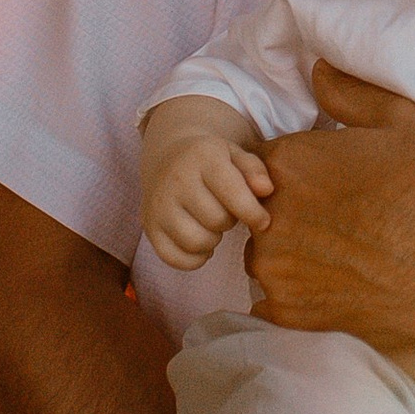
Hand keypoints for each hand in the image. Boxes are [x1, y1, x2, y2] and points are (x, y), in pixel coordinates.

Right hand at [143, 132, 275, 271]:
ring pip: (196, 242)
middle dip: (230, 221)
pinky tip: (200, 242)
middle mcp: (176, 179)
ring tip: (212, 225)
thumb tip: (266, 190)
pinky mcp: (148, 226)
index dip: (254, 213)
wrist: (167, 155)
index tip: (263, 220)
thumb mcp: (235, 154)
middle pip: (217, 220)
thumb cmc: (210, 160)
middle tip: (227, 211)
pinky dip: (194, 258)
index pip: (233, 193)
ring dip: (212, 240)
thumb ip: (255, 170)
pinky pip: (175, 259)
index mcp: (202, 156)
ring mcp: (158, 204)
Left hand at [246, 65, 414, 408]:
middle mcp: (268, 216)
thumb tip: (316, 70)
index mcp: (288, 163)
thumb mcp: (403, 122)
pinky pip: (274, 298)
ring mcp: (275, 269)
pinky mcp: (287, 313)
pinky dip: (298, 292)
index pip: (266, 161)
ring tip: (345, 253)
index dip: (301, 171)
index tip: (332, 182)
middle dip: (294, 210)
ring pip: (266, 253)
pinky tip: (339, 283)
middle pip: (262, 207)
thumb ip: (350, 93)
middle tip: (344, 219)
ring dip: (292, 251)